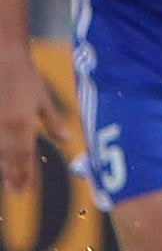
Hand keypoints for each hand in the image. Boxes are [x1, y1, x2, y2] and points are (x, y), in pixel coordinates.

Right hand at [0, 61, 66, 193]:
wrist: (3, 58)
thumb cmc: (25, 77)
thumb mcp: (42, 99)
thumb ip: (52, 122)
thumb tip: (66, 139)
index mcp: (23, 125)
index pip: (25, 156)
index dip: (26, 175)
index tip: (26, 190)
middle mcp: (5, 127)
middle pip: (9, 158)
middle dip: (13, 176)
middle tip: (17, 193)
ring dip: (3, 168)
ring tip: (8, 183)